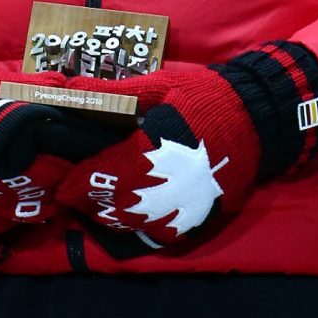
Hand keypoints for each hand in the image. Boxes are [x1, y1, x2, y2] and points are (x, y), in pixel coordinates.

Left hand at [57, 43, 317, 245]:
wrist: (254, 118)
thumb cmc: (203, 96)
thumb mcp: (158, 85)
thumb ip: (113, 92)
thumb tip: (71, 87)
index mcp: (153, 147)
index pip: (104, 174)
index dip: (79, 183)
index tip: (64, 184)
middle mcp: (166, 184)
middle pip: (115, 204)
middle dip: (92, 202)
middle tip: (75, 195)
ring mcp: (184, 206)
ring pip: (135, 224)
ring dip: (111, 217)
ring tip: (97, 205)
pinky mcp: (198, 217)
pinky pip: (160, 233)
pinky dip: (139, 228)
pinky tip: (130, 217)